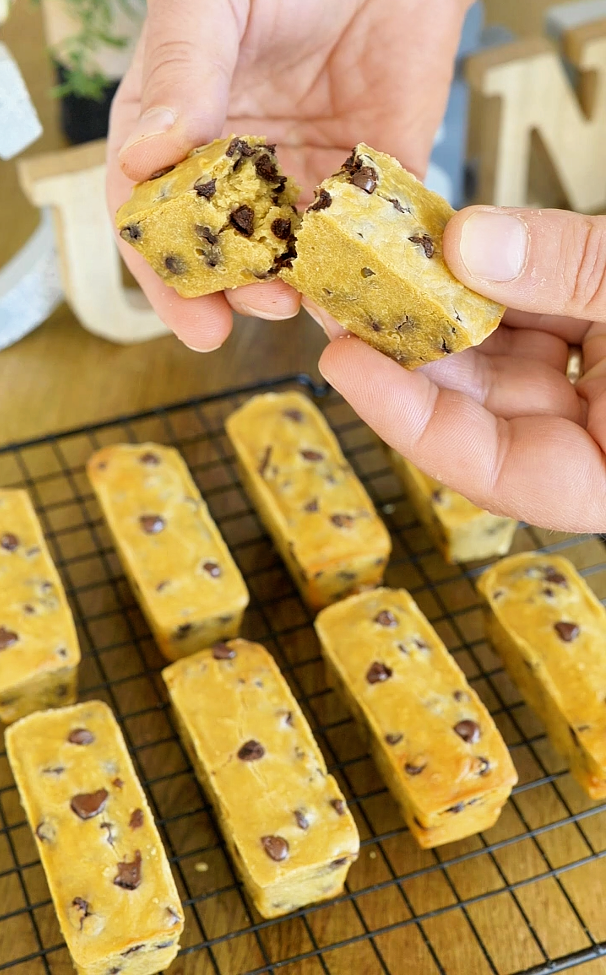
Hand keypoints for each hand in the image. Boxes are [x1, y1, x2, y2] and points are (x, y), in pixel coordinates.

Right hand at [106, 0, 471, 350]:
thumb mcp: (210, 5)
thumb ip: (180, 77)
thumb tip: (144, 158)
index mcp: (181, 129)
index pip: (159, 217)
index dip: (172, 274)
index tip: (197, 321)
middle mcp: (241, 165)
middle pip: (230, 251)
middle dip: (245, 291)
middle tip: (268, 305)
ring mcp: (307, 172)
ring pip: (299, 254)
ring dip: (309, 288)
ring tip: (324, 304)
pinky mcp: (373, 169)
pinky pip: (372, 229)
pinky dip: (374, 264)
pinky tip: (378, 290)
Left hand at [319, 206, 605, 533]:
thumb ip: (571, 269)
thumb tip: (465, 243)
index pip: (489, 471)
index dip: (406, 418)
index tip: (342, 360)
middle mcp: (593, 445)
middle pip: (476, 412)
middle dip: (406, 351)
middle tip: (343, 296)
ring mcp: (594, 398)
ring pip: (496, 363)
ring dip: (439, 311)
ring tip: (381, 262)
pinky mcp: (598, 350)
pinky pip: (531, 324)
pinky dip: (492, 284)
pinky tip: (448, 246)